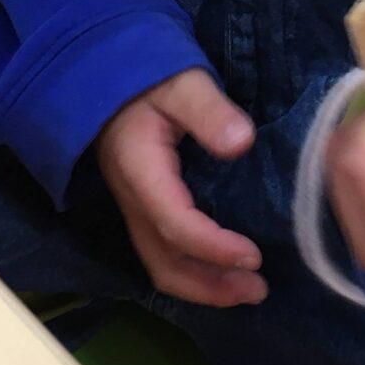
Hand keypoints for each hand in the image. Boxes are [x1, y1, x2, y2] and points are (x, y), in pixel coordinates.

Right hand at [96, 69, 265, 307]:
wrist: (106, 73)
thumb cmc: (149, 76)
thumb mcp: (181, 84)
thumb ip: (209, 111)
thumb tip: (242, 142)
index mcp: (141, 172)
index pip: (175, 225)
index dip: (214, 248)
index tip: (253, 256)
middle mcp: (133, 200)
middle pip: (164, 262)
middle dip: (210, 286)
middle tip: (257, 290)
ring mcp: (134, 207)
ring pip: (161, 264)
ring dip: (203, 286)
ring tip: (248, 290)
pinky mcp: (143, 206)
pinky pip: (163, 251)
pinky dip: (194, 270)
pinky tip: (225, 271)